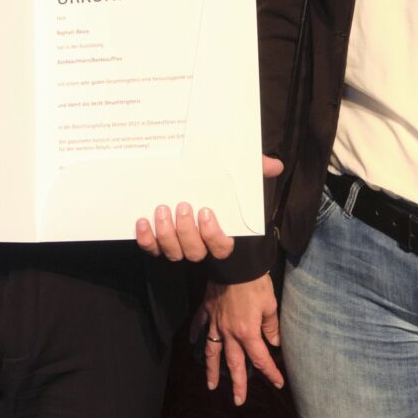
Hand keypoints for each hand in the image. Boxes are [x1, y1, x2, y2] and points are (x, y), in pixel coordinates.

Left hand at [133, 157, 283, 263]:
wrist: (193, 189)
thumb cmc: (221, 189)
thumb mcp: (239, 179)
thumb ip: (255, 171)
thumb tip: (275, 165)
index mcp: (221, 235)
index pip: (221, 247)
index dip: (213, 235)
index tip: (206, 213)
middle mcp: (200, 245)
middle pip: (194, 251)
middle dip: (186, 231)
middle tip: (182, 206)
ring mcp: (178, 246)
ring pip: (173, 252)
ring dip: (167, 234)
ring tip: (162, 210)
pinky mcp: (159, 243)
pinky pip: (152, 249)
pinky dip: (146, 239)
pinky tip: (143, 222)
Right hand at [201, 274, 282, 404]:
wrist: (234, 263)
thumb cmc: (255, 283)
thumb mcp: (270, 305)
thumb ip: (271, 326)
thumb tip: (274, 342)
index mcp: (247, 333)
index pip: (260, 359)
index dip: (270, 373)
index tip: (278, 383)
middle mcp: (229, 333)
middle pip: (234, 363)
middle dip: (238, 384)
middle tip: (238, 401)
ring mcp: (215, 322)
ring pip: (212, 351)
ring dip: (212, 370)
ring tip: (211, 386)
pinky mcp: (207, 310)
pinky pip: (199, 325)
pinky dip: (195, 335)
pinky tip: (192, 344)